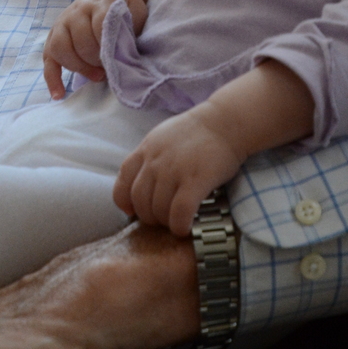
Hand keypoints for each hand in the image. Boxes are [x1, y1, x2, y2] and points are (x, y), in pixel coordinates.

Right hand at [43, 0, 148, 97]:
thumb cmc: (123, 7)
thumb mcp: (136, 11)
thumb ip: (130, 30)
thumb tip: (123, 58)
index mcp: (99, 2)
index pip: (98, 25)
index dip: (107, 47)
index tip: (116, 60)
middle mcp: (76, 10)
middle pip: (80, 41)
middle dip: (95, 61)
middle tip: (110, 69)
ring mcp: (62, 22)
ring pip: (60, 49)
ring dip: (78, 68)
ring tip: (97, 76)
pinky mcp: (53, 36)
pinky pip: (47, 59)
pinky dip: (52, 78)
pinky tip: (59, 94)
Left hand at [114, 105, 243, 235]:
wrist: (225, 121)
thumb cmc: (197, 132)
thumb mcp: (163, 137)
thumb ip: (149, 158)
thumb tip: (142, 184)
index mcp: (146, 149)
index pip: (122, 183)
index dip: (125, 202)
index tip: (134, 210)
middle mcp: (155, 161)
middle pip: (140, 202)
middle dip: (149, 216)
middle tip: (164, 217)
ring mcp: (174, 171)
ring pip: (158, 211)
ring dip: (166, 222)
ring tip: (178, 220)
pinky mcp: (194, 181)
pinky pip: (179, 214)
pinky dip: (180, 226)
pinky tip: (186, 227)